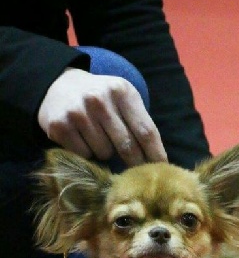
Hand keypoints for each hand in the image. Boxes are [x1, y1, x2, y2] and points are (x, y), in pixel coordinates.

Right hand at [37, 68, 166, 165]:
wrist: (58, 85)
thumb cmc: (100, 97)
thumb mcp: (122, 97)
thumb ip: (138, 120)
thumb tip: (156, 159)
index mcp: (121, 91)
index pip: (146, 131)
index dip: (156, 154)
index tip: (162, 170)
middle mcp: (99, 100)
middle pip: (127, 146)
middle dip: (135, 163)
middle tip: (138, 173)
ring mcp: (78, 113)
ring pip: (105, 153)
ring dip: (106, 154)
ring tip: (99, 138)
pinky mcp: (60, 127)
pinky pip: (84, 155)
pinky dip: (87, 154)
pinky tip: (82, 139)